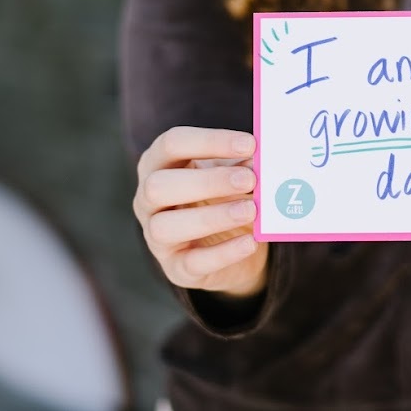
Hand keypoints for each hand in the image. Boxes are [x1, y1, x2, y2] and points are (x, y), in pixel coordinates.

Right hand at [133, 126, 267, 297]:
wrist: (229, 242)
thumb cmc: (222, 194)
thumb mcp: (230, 173)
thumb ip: (241, 165)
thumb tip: (262, 160)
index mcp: (158, 163)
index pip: (172, 143)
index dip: (210, 142)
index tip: (250, 144)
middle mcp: (147, 200)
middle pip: (158, 186)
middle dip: (207, 181)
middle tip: (249, 180)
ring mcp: (156, 237)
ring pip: (166, 227)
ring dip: (212, 217)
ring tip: (251, 210)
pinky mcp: (175, 268)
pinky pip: (192, 263)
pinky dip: (223, 253)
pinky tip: (250, 242)